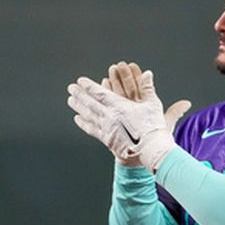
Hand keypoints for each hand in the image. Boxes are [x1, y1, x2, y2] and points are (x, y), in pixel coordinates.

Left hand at [67, 67, 190, 170]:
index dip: (89, 86)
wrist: (152, 150)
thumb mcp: (153, 105)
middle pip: (90, 103)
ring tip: (71, 100)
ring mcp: (107, 129)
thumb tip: (147, 74)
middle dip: (79, 94)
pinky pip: (92, 130)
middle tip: (71, 88)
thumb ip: (148, 88)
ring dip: (78, 107)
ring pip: (88, 115)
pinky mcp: (107, 140)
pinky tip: (78, 119)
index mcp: (119, 107)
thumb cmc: (154, 128)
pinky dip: (84, 124)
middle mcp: (109, 117)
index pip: (100, 93)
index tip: (81, 81)